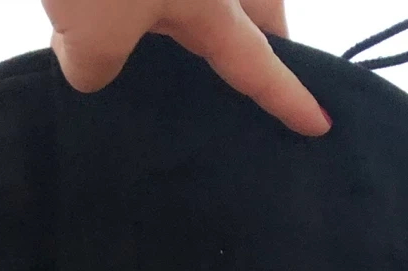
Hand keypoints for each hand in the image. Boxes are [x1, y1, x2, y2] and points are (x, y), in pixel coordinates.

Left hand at [44, 0, 328, 135]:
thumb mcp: (92, 31)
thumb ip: (96, 66)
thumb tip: (89, 67)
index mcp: (215, 3)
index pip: (259, 64)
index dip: (287, 98)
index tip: (319, 122)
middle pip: (254, 6)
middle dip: (264, 33)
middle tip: (253, 62)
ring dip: (201, 12)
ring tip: (176, 40)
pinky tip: (130, 6)